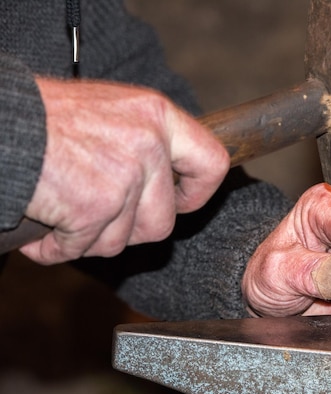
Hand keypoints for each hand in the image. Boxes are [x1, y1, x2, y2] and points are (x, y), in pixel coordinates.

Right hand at [20, 78, 228, 263]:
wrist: (2, 124)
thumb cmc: (46, 117)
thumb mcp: (112, 111)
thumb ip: (146, 142)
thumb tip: (170, 183)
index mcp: (158, 115)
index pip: (212, 163)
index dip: (197, 195)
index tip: (178, 204)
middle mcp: (149, 144)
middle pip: (163, 222)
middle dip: (129, 230)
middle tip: (99, 215)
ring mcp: (124, 177)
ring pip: (122, 241)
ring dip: (90, 237)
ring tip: (64, 211)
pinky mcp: (94, 206)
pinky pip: (83, 248)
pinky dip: (58, 247)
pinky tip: (45, 226)